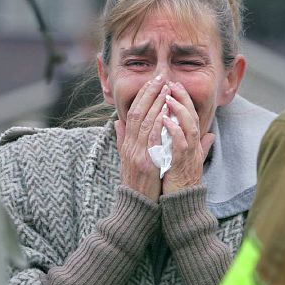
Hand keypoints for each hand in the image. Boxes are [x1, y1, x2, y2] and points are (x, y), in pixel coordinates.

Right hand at [115, 76, 168, 200]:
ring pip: (145, 122)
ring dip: (156, 103)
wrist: (135, 207)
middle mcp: (129, 146)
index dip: (143, 95)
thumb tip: (118, 122)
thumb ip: (123, 139)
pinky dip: (158, 124)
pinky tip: (166, 112)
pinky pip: (152, 139)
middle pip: (137, 112)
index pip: (133, 112)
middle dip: (150, 93)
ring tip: (166, 89)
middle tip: (161, 77)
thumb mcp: (127, 160)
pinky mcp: (145, 163)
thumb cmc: (136, 184)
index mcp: (127, 143)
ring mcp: (136, 154)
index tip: (153, 81)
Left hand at [159, 82, 214, 194]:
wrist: (183, 205)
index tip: (173, 86)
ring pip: (190, 127)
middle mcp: (194, 147)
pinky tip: (165, 120)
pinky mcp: (183, 164)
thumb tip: (211, 136)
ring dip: (179, 111)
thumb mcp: (190, 160)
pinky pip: (181, 144)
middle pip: (192, 117)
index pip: (191, 117)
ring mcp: (190, 155)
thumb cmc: (183, 183)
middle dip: (183, 98)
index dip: (184, 101)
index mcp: (193, 144)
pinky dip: (174, 131)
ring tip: (168, 97)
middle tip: (171, 83)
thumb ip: (199, 146)